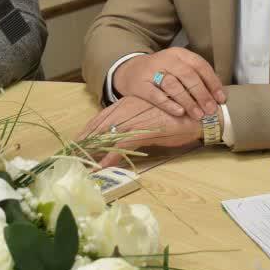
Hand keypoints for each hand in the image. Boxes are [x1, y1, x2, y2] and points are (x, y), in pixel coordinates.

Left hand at [78, 95, 201, 167]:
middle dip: (83, 142)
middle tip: (70, 157)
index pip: (101, 117)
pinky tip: (101, 167)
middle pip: (98, 125)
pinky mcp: (144, 129)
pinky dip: (110, 156)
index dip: (86, 131)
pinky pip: (121, 144)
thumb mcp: (151, 118)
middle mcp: (128, 107)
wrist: (200, 115)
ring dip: (92, 152)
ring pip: (105, 135)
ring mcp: (135, 117)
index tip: (74, 143)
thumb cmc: (177, 117)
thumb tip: (120, 137)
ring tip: (80, 165)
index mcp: (128, 103)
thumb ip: (135, 124)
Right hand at [113, 48, 225, 117]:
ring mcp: (152, 71)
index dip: (212, 82)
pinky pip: (155, 95)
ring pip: (172, 84)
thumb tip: (218, 95)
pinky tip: (179, 112)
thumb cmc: (161, 72)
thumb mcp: (178, 67)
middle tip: (211, 109)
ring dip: (188, 100)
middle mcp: (166, 60)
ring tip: (198, 114)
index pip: (199, 65)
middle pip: (187, 75)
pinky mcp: (140, 85)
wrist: (130, 71)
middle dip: (202, 93)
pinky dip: (168, 104)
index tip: (221, 98)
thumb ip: (196, 77)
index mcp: (179, 54)